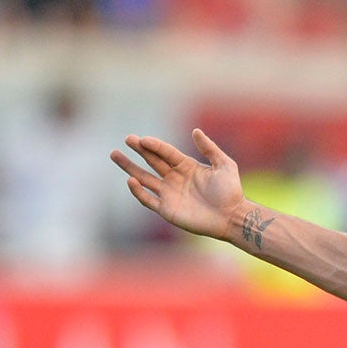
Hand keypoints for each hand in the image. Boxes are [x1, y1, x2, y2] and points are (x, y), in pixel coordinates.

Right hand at [111, 129, 244, 242]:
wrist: (231, 217)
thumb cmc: (231, 191)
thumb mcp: (224, 165)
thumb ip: (210, 148)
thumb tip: (195, 130)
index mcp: (187, 166)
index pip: (165, 152)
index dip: (154, 145)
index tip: (142, 139)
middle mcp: (175, 178)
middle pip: (152, 161)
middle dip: (139, 150)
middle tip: (126, 139)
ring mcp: (169, 194)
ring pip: (144, 178)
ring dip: (129, 167)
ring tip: (115, 154)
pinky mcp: (167, 209)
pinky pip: (147, 199)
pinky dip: (137, 191)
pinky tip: (130, 180)